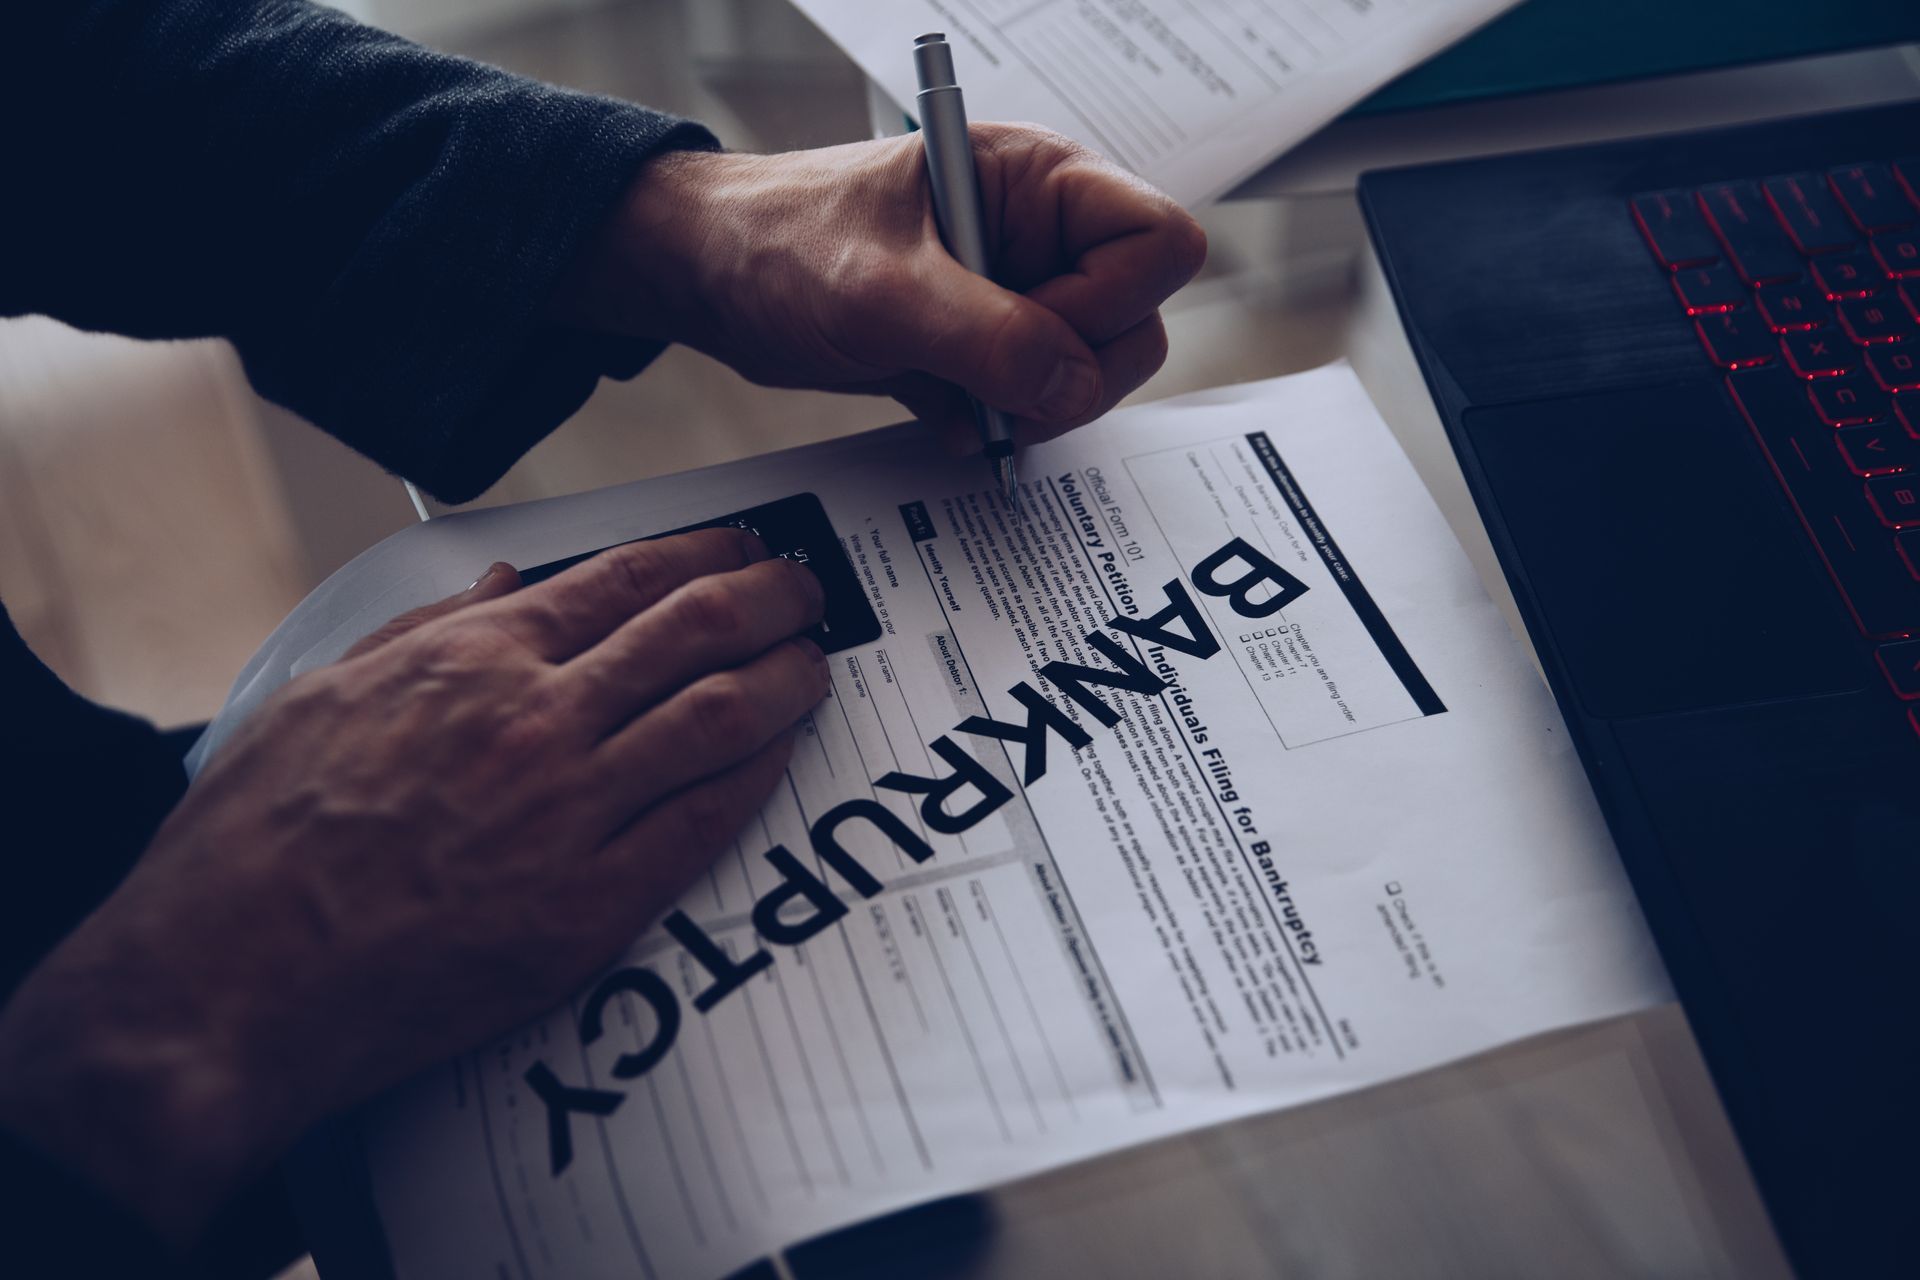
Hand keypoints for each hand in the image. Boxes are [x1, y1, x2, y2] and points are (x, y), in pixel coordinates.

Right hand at [0, 530, 827, 1242]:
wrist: (225, 986)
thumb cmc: (255, 845)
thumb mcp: (320, 696)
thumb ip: (424, 629)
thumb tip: (507, 582)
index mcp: (469, 660)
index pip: (624, 578)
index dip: (706, 555)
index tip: (744, 549)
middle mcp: (533, 719)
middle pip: (695, 631)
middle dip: (770, 599)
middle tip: (806, 593)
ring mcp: (569, 812)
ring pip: (719, 717)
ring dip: (787, 679)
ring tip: (818, 664)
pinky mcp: (589, 907)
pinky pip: (703, 824)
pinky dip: (756, 778)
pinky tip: (781, 756)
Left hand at [554, 125, 1207, 452]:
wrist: (712, 277)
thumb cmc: (781, 244)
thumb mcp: (885, 291)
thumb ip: (990, 338)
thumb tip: (1073, 386)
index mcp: (1039, 181)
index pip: (1157, 243)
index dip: (1111, 303)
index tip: (1031, 329)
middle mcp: (1043, 234)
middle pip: (1137, 322)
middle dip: (1073, 373)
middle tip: (995, 385)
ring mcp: (1018, 294)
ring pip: (1091, 373)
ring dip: (1034, 407)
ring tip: (957, 397)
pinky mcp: (987, 347)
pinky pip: (1037, 402)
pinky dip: (999, 424)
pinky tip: (941, 410)